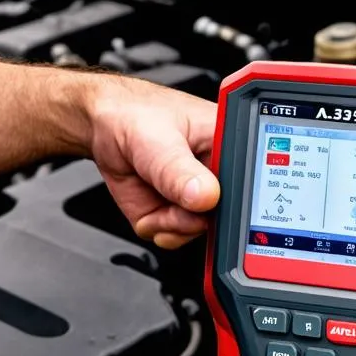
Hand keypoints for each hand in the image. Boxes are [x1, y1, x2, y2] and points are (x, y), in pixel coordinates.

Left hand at [86, 76, 220, 249]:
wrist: (103, 129)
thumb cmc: (135, 116)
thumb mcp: (159, 139)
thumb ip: (180, 170)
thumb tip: (205, 195)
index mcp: (230, 146)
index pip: (252, 183)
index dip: (237, 200)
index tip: (207, 197)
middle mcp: (217, 176)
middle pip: (227, 217)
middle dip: (197, 216)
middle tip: (175, 194)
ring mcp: (196, 198)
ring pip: (197, 231)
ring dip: (172, 223)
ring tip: (157, 192)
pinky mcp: (174, 215)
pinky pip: (174, 238)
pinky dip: (158, 228)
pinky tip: (150, 206)